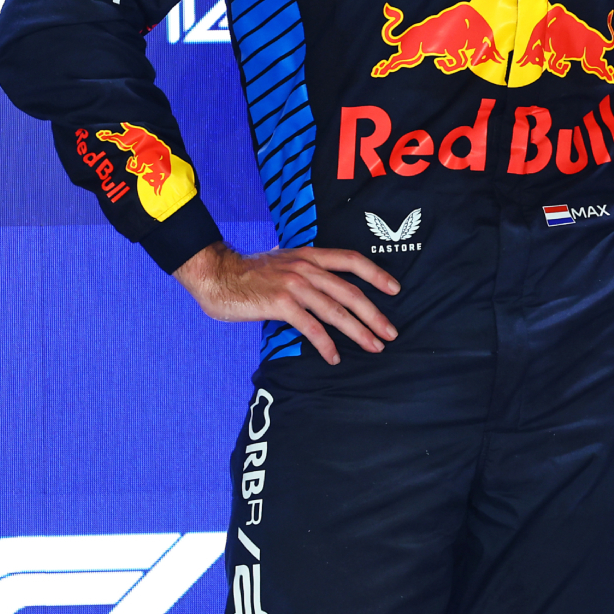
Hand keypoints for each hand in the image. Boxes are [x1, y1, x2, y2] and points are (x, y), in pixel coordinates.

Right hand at [174, 242, 400, 365]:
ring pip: (336, 311)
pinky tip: (335, 357)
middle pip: (350, 292)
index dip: (376, 274)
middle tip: (391, 332)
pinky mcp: (281, 304)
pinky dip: (326, 344)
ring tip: (374, 346)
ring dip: (358, 332)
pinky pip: (311, 327)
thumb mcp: (284, 263)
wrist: (217, 275)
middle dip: (374, 314)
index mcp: (310, 256)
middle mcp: (306, 268)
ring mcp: (294, 285)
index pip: (352, 260)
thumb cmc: (250, 274)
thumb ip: (307, 271)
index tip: (396, 289)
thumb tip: (327, 289)